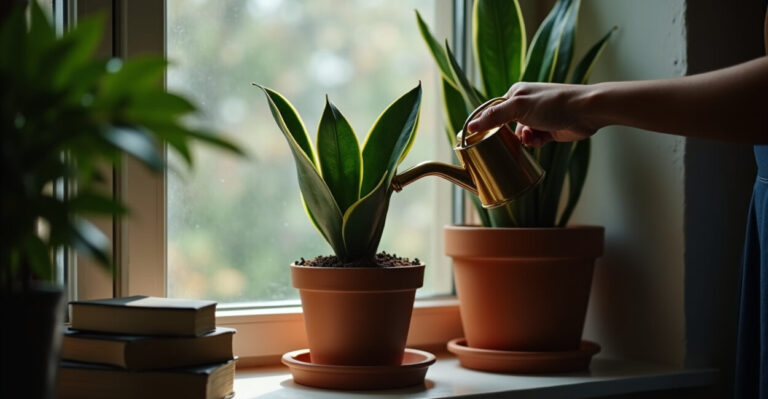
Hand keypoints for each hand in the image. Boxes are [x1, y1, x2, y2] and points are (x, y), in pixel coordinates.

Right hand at [467, 82, 598, 146]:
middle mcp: (525, 104)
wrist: (586, 112)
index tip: (478, 138)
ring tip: (530, 137)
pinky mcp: (548, 129)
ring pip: (519, 135)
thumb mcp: (519, 108)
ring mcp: (537, 117)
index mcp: (516, 94)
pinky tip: (540, 140)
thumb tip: (471, 126)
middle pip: (506, 125)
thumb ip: (495, 116)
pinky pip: (533, 140)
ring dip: (522, 140)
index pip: (493, 110)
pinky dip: (534, 142)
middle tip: (504, 144)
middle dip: (506, 135)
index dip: (487, 124)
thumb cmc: (554, 104)